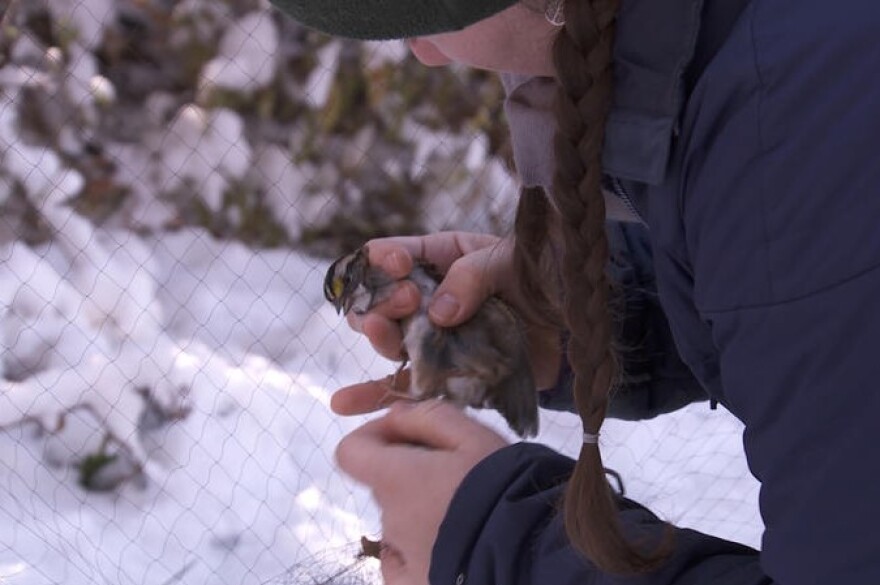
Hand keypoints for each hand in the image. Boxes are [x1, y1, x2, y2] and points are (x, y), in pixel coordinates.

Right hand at [331, 232, 561, 415]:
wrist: (579, 324)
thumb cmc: (547, 278)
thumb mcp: (513, 262)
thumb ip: (473, 278)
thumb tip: (438, 312)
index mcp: (443, 260)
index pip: (396, 255)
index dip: (387, 261)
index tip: (400, 269)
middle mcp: (431, 299)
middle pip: (383, 301)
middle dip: (384, 302)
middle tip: (409, 303)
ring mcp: (438, 338)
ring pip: (391, 342)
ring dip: (380, 339)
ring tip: (386, 335)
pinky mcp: (450, 373)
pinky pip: (409, 385)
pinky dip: (378, 397)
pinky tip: (345, 403)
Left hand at [335, 400, 506, 584]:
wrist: (528, 550)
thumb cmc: (503, 486)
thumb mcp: (475, 437)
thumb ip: (430, 418)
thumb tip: (396, 413)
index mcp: (396, 479)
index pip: (351, 452)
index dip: (374, 437)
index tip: (407, 436)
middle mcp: (390, 519)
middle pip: (386, 486)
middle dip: (411, 473)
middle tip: (458, 472)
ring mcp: (400, 557)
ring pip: (401, 521)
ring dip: (422, 510)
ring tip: (467, 511)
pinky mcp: (413, 584)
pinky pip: (402, 561)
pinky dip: (418, 549)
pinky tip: (450, 544)